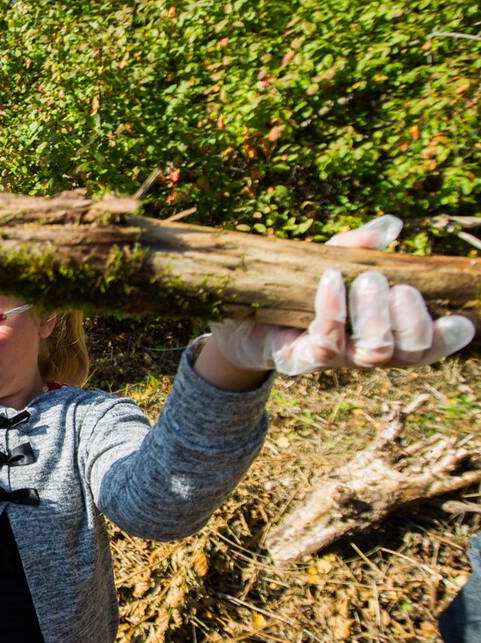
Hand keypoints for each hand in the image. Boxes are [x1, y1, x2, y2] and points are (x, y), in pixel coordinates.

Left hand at [210, 216, 475, 375]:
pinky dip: (333, 308)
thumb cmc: (295, 289)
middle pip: (409, 352)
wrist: (239, 319)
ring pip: (375, 354)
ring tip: (367, 280)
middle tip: (390, 284)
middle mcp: (363, 353)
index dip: (447, 338)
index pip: (428, 347)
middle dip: (412, 317)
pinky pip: (326, 344)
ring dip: (378, 313)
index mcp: (383, 332)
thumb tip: (390, 226)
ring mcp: (333, 360)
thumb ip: (359, 246)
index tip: (457, 319)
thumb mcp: (329, 261)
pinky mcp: (299, 360)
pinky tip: (329, 279)